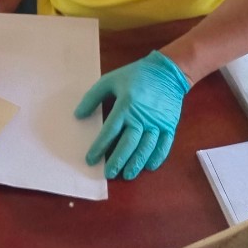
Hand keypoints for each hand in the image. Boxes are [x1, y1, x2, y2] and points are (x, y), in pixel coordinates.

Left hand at [77, 51, 190, 180]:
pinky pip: (164, 145)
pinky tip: (149, 166)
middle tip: (109, 174)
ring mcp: (157, 123)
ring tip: (127, 175)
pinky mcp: (170, 125)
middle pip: (128, 144)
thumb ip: (92, 98)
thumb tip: (78, 115)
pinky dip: (157, 157)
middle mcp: (141, 117)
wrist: (167, 72)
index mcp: (125, 106)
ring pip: (146, 147)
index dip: (99, 147)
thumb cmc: (135, 76)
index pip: (110, 131)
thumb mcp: (109, 80)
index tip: (91, 159)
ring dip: (136, 163)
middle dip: (118, 161)